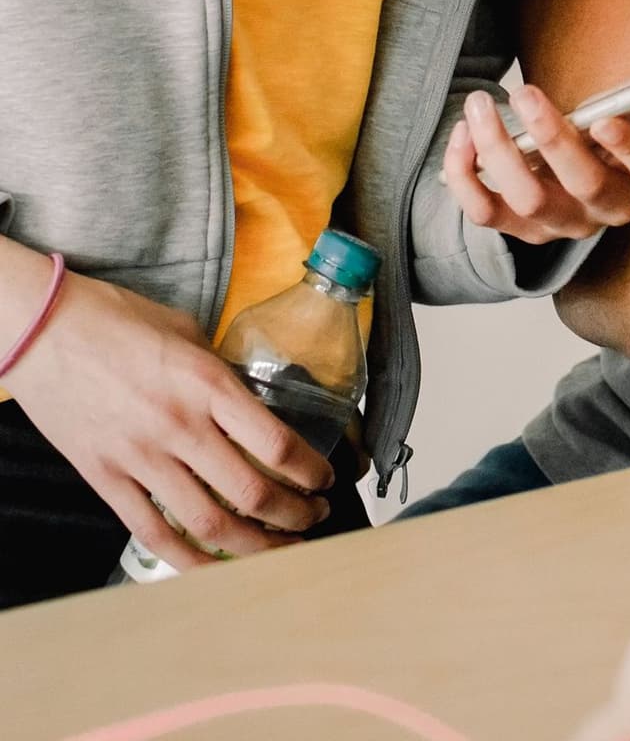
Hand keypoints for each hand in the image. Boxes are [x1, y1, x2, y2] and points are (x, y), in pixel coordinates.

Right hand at [3, 270, 332, 568]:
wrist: (45, 329)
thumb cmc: (117, 320)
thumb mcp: (189, 333)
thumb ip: (220, 372)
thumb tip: (249, 398)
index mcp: (208, 385)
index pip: (276, 444)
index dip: (310, 473)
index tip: (326, 479)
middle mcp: (180, 426)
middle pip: (250, 493)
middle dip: (294, 515)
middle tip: (314, 517)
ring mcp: (140, 458)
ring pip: (207, 523)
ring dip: (253, 545)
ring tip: (280, 546)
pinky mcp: (105, 478)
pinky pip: (151, 531)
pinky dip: (187, 559)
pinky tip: (214, 567)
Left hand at [442, 83, 629, 243]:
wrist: (579, 180)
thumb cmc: (612, 144)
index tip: (604, 119)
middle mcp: (603, 212)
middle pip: (582, 184)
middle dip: (551, 137)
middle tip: (524, 93)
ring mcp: (557, 225)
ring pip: (526, 198)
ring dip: (497, 149)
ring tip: (480, 105)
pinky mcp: (515, 228)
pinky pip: (484, 211)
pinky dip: (464, 175)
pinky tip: (462, 137)